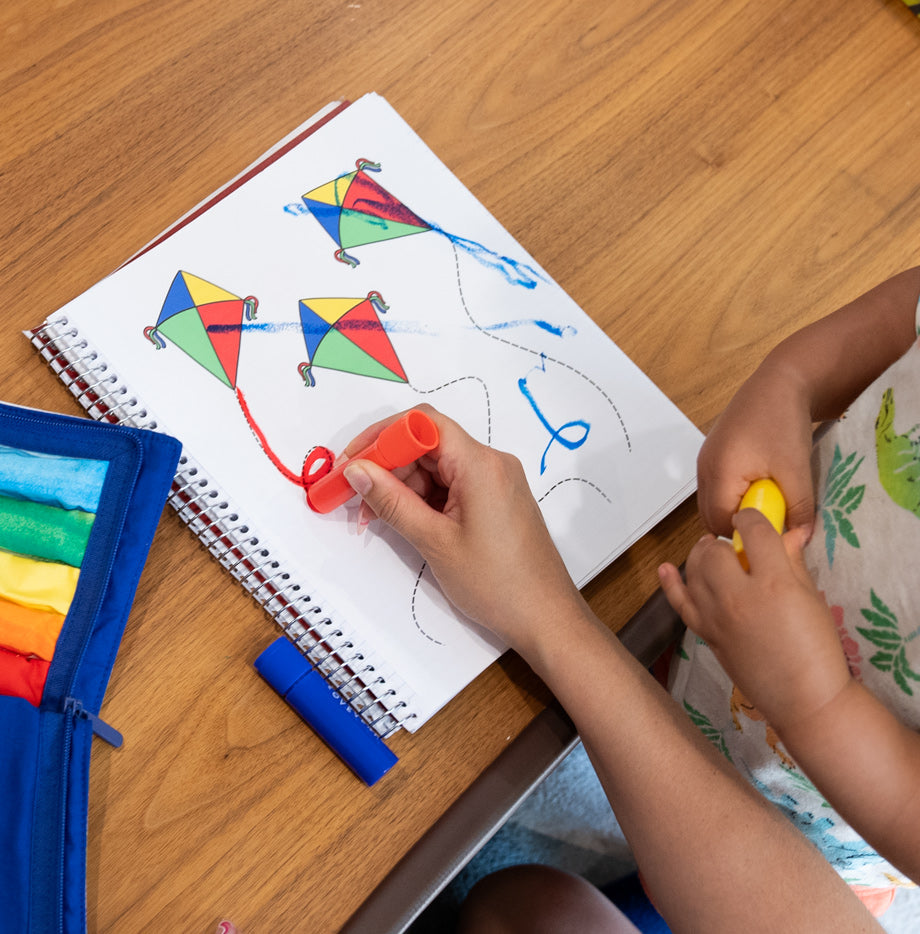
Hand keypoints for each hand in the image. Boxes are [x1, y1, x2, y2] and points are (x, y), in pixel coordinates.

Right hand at [340, 405, 584, 653]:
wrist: (545, 617)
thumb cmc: (497, 584)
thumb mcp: (434, 542)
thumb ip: (392, 501)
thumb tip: (356, 471)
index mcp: (481, 465)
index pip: (423, 423)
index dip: (382, 436)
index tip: (351, 462)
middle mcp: (492, 463)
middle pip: (427, 444)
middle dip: (388, 466)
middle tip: (356, 498)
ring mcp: (496, 481)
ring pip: (436, 467)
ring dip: (403, 487)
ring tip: (378, 519)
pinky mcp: (495, 499)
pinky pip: (452, 485)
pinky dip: (424, 499)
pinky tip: (405, 522)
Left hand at [658, 509, 850, 731]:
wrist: (804, 699)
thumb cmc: (817, 649)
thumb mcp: (812, 598)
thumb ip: (793, 561)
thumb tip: (788, 534)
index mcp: (774, 582)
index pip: (753, 530)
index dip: (753, 519)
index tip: (755, 521)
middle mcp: (738, 596)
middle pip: (714, 550)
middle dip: (724, 542)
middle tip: (737, 548)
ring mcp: (716, 616)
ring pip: (693, 570)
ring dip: (702, 557)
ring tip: (715, 555)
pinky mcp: (706, 634)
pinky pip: (680, 602)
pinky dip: (671, 583)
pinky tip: (666, 569)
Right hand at [697, 357, 816, 537]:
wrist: (779, 382)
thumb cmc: (783, 422)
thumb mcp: (797, 470)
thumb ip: (798, 509)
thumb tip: (800, 541)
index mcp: (719, 474)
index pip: (720, 524)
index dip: (744, 536)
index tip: (771, 536)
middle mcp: (704, 469)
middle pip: (710, 517)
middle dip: (738, 526)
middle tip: (770, 522)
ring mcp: (705, 461)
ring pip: (713, 503)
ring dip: (736, 510)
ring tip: (767, 502)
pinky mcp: (713, 455)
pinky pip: (716, 488)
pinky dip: (734, 495)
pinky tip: (760, 486)